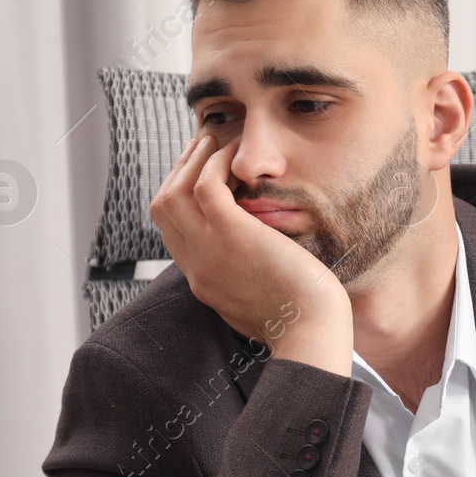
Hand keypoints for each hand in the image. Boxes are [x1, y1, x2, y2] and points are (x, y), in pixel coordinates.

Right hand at [149, 135, 352, 373]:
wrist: (312, 334)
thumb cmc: (303, 319)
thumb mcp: (259, 300)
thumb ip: (245, 277)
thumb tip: (253, 256)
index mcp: (202, 282)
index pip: (172, 232)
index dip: (180, 198)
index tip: (198, 176)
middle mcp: (197, 267)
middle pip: (163, 209)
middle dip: (177, 173)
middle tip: (199, 149)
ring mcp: (209, 251)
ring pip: (174, 194)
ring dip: (191, 162)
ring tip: (213, 142)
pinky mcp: (232, 236)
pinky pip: (206, 186)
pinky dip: (214, 165)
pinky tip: (233, 156)